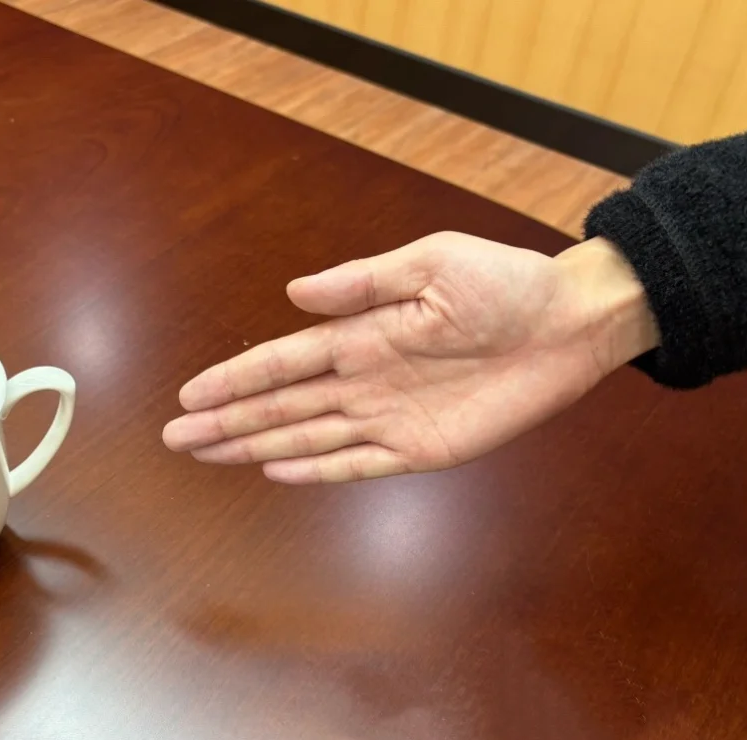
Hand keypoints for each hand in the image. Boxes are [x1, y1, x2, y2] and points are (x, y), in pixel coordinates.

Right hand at [162, 232, 657, 482]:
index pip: (282, 362)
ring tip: (209, 455)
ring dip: (255, 445)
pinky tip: (277, 470)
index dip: (234, 379)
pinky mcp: (420, 450)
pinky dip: (317, 470)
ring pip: (306, 436)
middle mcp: (364, 380)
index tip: (190, 394)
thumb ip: (364, 283)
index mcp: (363, 334)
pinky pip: (358, 465)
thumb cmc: (506, 283)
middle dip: (227, 421)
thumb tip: (295, 292)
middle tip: (177, 437)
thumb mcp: (433, 263)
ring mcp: (388, 418)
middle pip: (280, 406)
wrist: (568, 325)